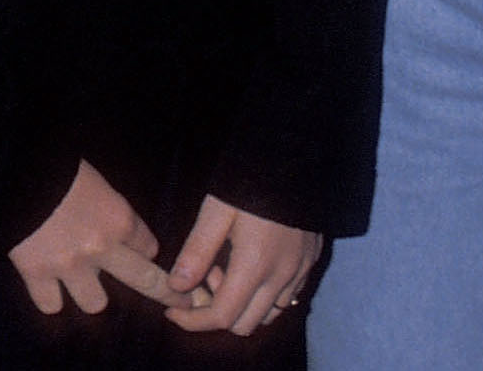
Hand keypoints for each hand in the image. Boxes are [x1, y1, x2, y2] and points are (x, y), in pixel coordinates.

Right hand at [6, 161, 196, 316]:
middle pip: (146, 281)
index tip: (140, 250)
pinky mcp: (37, 274)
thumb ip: (104, 202)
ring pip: (95, 304)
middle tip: (180, 301)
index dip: (143, 247)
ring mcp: (69, 266)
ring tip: (78, 284)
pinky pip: (51, 305)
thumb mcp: (90, 175)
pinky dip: (50, 297)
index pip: (148, 244)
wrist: (8, 170)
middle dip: (167, 293)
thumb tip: (104, 214)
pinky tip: (47, 287)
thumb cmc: (49, 163)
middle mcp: (101, 247)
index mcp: (117, 217)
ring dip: (89, 294)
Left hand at [164, 194, 321, 334]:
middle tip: (202, 279)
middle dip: (217, 313)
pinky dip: (262, 297)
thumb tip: (176, 285)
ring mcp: (299, 273)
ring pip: (268, 315)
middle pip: (245, 324)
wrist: (293, 159)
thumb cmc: (249, 181)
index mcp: (255, 266)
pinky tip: (248, 267)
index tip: (173, 310)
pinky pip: (285, 299)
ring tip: (224, 269)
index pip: (223, 316)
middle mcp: (282, 277)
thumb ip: (197, 252)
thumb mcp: (216, 212)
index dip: (194, 321)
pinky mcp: (309, 264)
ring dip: (242, 306)